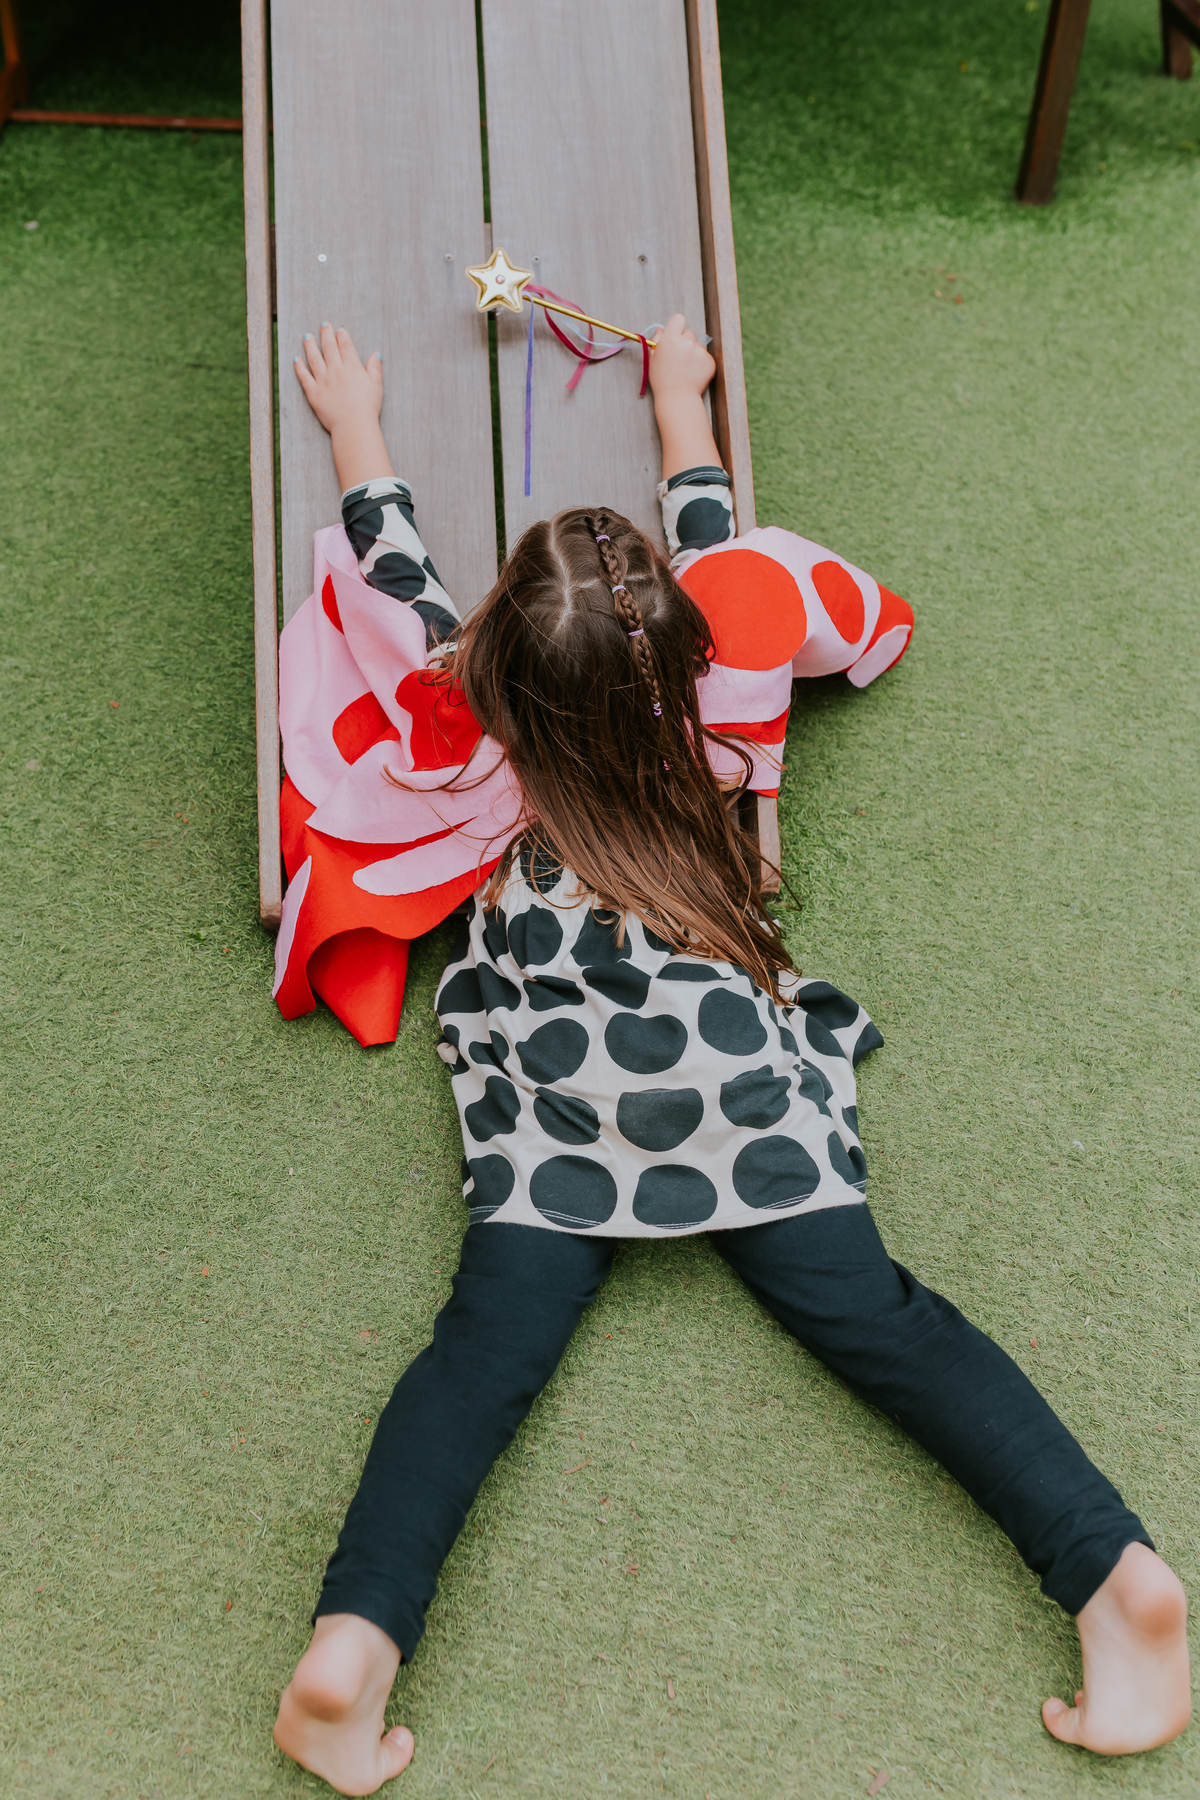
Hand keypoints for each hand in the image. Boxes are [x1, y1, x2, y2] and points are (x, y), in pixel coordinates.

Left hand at [293, 323, 392, 490]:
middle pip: (329, 347)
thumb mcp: (376, 386)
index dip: (342, 336)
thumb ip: (374, 368)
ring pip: (314, 358)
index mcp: (352, 367)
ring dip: (310, 345)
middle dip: (326, 334)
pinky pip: (304, 377)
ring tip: (306, 336)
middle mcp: (335, 370)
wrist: (353, 425)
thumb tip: (376, 354)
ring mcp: (323, 381)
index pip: (346, 346)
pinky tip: (296, 359)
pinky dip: (299, 367)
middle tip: (323, 325)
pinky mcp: (313, 393)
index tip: (339, 330)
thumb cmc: (367, 408)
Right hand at [648, 313, 720, 481]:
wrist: (677, 398)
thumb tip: (663, 329)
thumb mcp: (653, 359)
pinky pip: (706, 356)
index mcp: (670, 340)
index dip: (677, 326)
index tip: (676, 334)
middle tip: (679, 358)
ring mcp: (699, 352)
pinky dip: (701, 363)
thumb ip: (657, 341)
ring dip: (694, 353)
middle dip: (685, 342)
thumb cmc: (662, 380)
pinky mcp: (710, 361)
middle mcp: (686, 343)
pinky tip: (694, 374)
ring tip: (686, 369)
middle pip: (689, 333)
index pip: (678, 318)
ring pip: (698, 345)